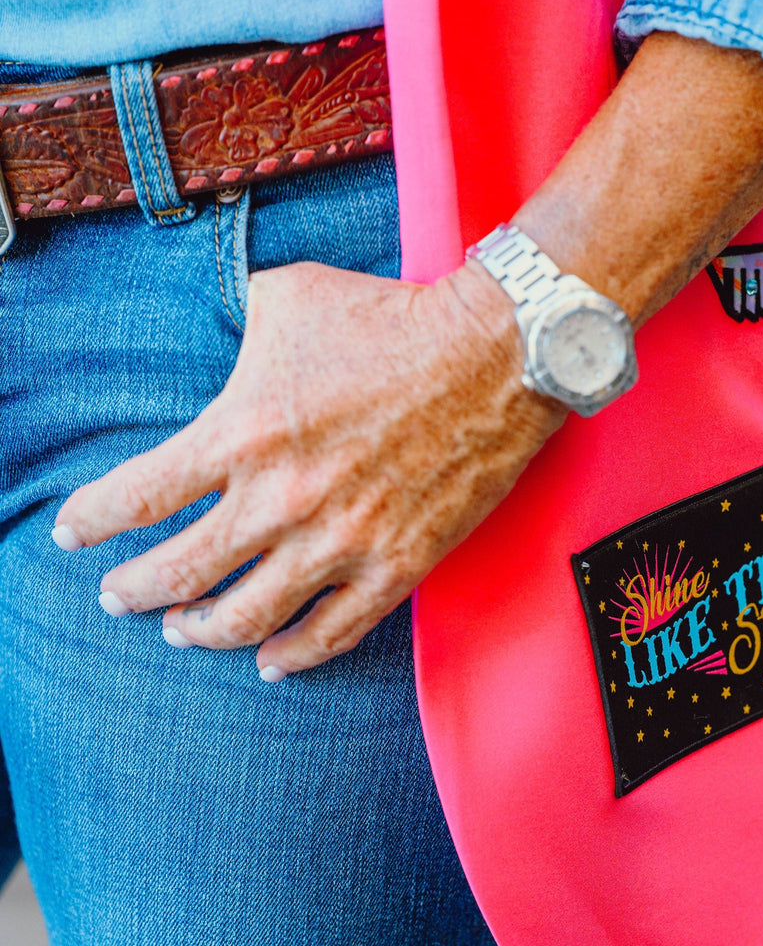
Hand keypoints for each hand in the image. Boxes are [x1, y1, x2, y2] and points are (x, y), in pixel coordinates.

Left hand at [53, 260, 564, 678]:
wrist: (493, 353)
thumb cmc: (392, 319)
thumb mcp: (292, 296)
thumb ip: (240, 331)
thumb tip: (228, 346)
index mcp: (243, 432)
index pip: (137, 498)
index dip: (92, 522)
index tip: (74, 534)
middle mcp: (281, 499)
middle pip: (179, 573)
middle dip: (132, 591)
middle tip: (117, 595)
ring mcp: (340, 541)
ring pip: (246, 618)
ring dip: (201, 631)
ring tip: (182, 631)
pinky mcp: (396, 565)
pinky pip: (332, 633)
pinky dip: (293, 656)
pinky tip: (272, 660)